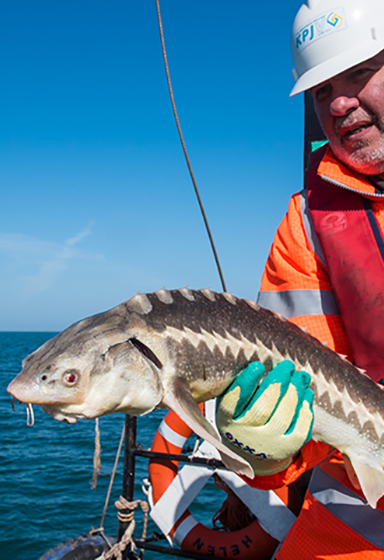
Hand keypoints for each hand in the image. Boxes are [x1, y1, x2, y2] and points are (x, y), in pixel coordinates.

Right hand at [216, 361, 313, 475]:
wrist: (253, 451)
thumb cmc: (242, 415)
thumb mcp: (233, 401)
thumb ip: (240, 383)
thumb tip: (258, 354)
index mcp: (227, 419)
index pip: (233, 400)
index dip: (247, 382)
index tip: (258, 365)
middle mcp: (245, 435)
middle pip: (263, 408)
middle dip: (278, 382)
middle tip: (287, 365)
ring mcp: (267, 445)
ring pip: (283, 417)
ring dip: (295, 392)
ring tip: (300, 375)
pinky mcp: (287, 450)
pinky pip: (300, 429)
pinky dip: (305, 408)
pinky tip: (306, 393)